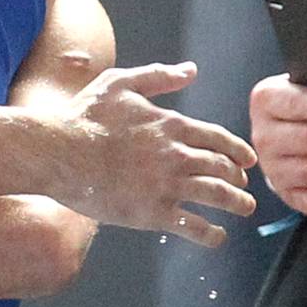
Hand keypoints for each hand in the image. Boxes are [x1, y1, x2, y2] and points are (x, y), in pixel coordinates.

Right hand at [49, 62, 256, 247]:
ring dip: (237, 203)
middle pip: (223, 168)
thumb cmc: (84, 117)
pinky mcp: (153, 213)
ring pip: (218, 196)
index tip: (247, 160)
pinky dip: (212, 234)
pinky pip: (194, 227)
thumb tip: (190, 71)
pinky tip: (218, 235)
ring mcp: (167, 186)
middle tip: (244, 185)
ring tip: (244, 208)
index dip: (238, 150)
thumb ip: (158, 76)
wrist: (59, 152)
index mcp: (172, 125)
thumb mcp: (120, 83)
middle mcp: (177, 156)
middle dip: (239, 177)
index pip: (218, 139)